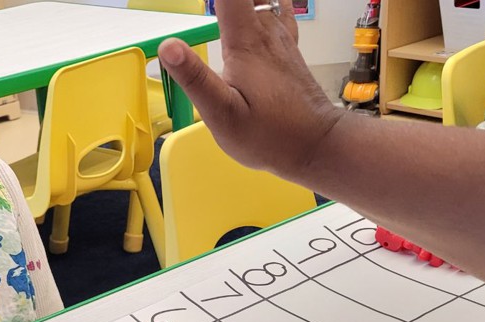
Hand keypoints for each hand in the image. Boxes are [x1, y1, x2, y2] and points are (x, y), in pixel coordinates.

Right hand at [158, 0, 344, 177]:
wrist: (317, 145)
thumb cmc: (270, 135)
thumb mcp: (223, 114)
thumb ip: (195, 78)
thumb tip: (168, 46)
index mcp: (246, 42)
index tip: (195, 5)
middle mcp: (266, 31)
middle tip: (210, 10)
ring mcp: (281, 37)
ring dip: (242, 1)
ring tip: (222, 10)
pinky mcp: (287, 48)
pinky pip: (276, 8)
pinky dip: (261, 3)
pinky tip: (256, 8)